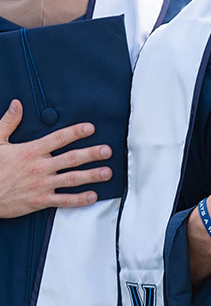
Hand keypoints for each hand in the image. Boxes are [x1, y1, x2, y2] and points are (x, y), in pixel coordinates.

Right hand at [0, 100, 112, 218]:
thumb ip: (8, 122)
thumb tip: (17, 105)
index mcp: (31, 151)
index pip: (58, 138)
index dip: (76, 132)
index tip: (90, 128)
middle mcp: (40, 167)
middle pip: (71, 158)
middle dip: (91, 154)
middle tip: (107, 151)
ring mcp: (42, 184)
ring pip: (72, 179)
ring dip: (92, 175)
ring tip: (107, 172)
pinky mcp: (41, 200)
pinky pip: (64, 200)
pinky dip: (80, 199)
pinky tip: (93, 196)